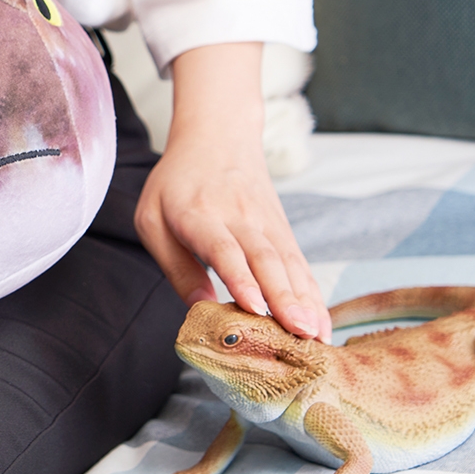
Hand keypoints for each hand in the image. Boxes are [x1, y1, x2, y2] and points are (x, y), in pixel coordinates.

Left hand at [134, 43, 331, 342]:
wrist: (217, 136)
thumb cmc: (176, 185)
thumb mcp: (152, 219)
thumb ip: (175, 267)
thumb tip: (200, 310)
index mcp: (198, 214)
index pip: (223, 247)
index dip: (239, 277)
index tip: (254, 306)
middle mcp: (238, 217)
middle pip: (264, 259)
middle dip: (283, 298)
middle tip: (299, 333)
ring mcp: (266, 222)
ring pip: (288, 263)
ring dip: (305, 301)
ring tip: (317, 336)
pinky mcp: (282, 230)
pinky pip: (300, 265)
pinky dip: (313, 295)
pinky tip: (322, 324)